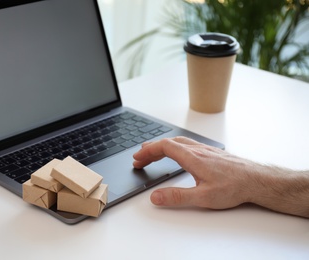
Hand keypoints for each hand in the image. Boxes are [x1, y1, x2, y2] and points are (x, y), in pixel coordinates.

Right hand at [133, 136, 255, 208]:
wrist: (257, 180)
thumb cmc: (234, 187)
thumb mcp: (203, 197)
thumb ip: (177, 197)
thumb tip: (155, 197)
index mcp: (192, 157)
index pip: (164, 147)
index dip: (148, 151)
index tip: (137, 158)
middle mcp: (197, 150)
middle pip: (168, 143)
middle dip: (151, 150)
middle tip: (140, 159)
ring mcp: (205, 150)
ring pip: (178, 142)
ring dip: (162, 147)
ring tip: (153, 154)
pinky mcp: (211, 153)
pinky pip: (187, 144)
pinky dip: (174, 147)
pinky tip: (176, 153)